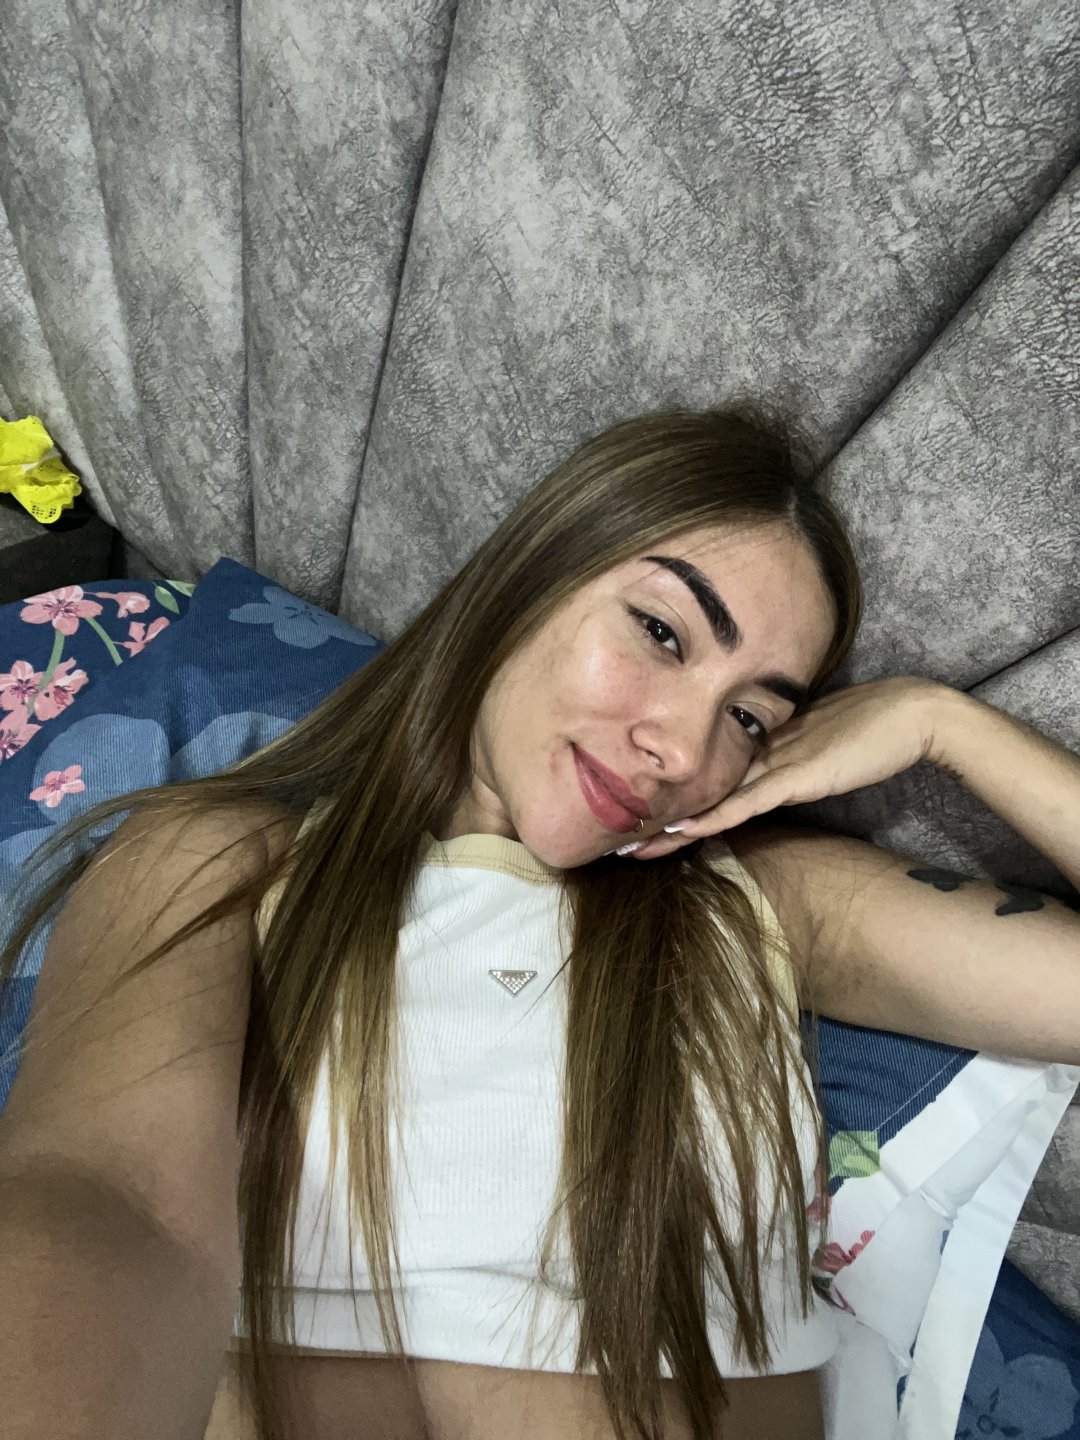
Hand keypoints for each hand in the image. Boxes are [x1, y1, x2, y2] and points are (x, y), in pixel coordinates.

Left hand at [623, 676, 949, 859]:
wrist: (913, 714)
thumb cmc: (878, 728)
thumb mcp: (825, 748)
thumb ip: (798, 760)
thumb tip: (777, 778)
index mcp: (766, 746)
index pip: (710, 779)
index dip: (676, 801)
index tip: (642, 819)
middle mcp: (760, 754)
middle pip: (698, 790)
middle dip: (657, 815)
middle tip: (614, 838)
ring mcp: (774, 765)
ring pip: (710, 800)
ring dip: (669, 827)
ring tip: (629, 846)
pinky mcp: (793, 778)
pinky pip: (742, 804)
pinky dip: (708, 819)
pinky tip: (677, 831)